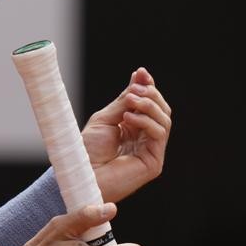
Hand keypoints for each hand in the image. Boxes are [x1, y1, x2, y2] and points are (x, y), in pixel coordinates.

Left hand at [81, 67, 171, 202]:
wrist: (81, 173)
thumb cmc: (87, 150)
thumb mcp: (106, 118)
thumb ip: (124, 101)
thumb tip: (139, 76)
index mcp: (132, 127)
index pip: (148, 104)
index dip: (148, 87)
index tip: (141, 72)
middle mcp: (144, 138)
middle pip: (161, 110)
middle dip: (150, 95)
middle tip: (135, 90)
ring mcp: (151, 150)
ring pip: (164, 120)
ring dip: (149, 106)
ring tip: (131, 101)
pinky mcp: (154, 161)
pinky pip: (159, 134)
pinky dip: (146, 121)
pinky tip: (128, 118)